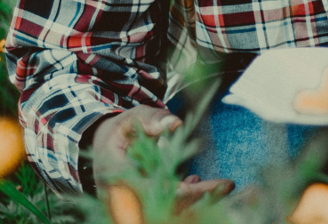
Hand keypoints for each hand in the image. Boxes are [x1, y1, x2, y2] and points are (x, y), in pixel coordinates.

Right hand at [91, 105, 234, 207]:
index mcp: (120, 177)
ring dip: (201, 200)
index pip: (156, 191)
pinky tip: (201, 182)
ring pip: (172, 209)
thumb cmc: (117, 131)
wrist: (98, 148)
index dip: (186, 191)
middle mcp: (128, 197)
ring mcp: (137, 204)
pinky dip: (190, 197)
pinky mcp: (147, 203)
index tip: (211, 183)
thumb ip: (151, 119)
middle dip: (201, 198)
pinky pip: (171, 206)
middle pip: (169, 206)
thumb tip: (175, 123)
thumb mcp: (131, 118)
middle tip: (229, 185)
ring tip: (227, 186)